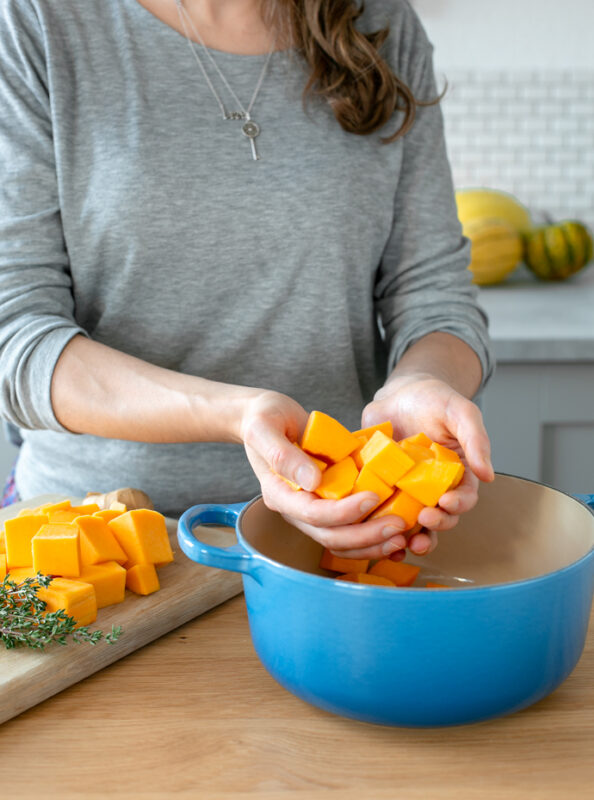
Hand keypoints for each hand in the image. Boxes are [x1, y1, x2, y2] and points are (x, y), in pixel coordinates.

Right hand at [241, 391, 414, 558]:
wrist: (268, 417)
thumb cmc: (264, 417)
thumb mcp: (265, 427)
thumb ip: (282, 455)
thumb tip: (313, 481)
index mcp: (279, 494)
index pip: (313, 514)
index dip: (344, 511)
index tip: (372, 496)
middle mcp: (296, 508)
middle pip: (330, 537)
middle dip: (366, 536)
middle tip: (399, 527)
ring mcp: (311, 509)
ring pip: (341, 541)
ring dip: (372, 544)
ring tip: (401, 537)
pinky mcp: (327, 504)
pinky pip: (349, 529)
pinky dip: (371, 536)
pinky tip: (394, 532)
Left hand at [358, 372, 494, 556]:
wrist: (399, 392)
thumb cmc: (434, 399)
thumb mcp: (460, 412)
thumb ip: (476, 440)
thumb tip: (488, 476)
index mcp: (457, 473)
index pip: (464, 497)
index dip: (458, 505)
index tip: (447, 503)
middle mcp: (433, 487)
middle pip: (440, 516)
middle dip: (436, 524)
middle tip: (425, 519)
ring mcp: (407, 490)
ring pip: (413, 523)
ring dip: (410, 538)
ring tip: (403, 544)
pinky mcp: (383, 488)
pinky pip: (382, 512)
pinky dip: (379, 529)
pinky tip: (375, 538)